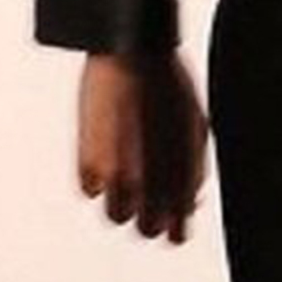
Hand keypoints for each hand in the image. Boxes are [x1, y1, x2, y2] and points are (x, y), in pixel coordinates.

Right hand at [77, 49, 208, 243]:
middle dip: (148, 218)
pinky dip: (95, 178)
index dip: (174, 227)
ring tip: (125, 171)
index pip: (178, 231)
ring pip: (115, 216)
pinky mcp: (87, 162)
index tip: (171, 217)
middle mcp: (148, 182)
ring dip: (120, 201)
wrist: (133, 50)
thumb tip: (190, 201)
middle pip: (146, 230)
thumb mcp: (194, 125)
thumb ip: (193, 168)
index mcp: (180, 174)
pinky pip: (89, 189)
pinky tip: (105, 153)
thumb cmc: (167, 82)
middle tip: (147, 197)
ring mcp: (115, 175)